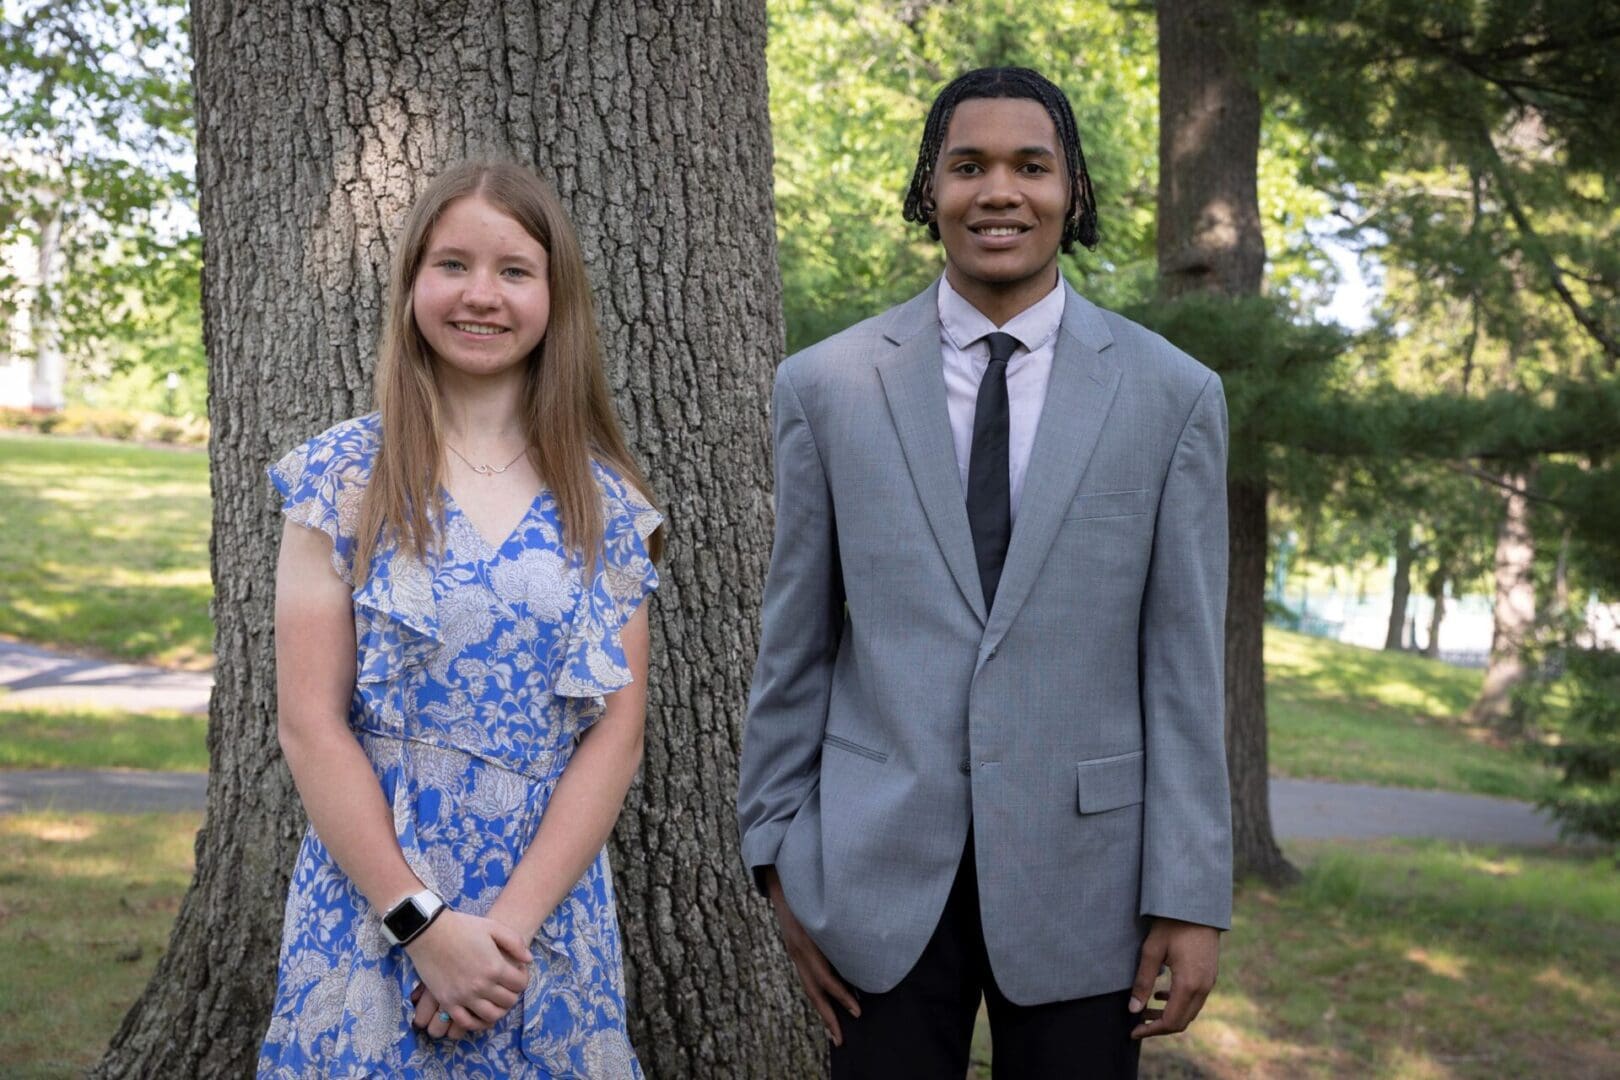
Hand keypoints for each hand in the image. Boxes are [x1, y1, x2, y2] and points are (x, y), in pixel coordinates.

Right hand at [405, 910, 531, 1036]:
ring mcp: (464, 997)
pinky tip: (480, 1014)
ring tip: (495, 1000)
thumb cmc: (462, 927)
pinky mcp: (448, 1002)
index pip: (520, 985)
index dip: (522, 979)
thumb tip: (528, 960)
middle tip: (506, 986)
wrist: (429, 932)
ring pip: (491, 1016)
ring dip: (498, 1010)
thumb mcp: (493, 927)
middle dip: (512, 994)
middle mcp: (482, 986)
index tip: (517, 973)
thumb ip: (515, 942)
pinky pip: (466, 1022)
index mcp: (495, 967)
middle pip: (508, 1002)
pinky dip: (477, 1023)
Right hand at [763, 866, 860, 1045]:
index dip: (842, 995)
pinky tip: (826, 1005)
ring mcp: (793, 951)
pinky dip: (817, 994)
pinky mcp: (795, 950)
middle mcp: (797, 950)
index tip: (858, 1011)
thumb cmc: (808, 884)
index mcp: (806, 942)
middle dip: (829, 1016)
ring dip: (822, 1011)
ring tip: (834, 1032)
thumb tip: (866, 937)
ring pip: (808, 987)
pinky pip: (806, 978)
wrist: (780, 875)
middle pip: (814, 991)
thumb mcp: (824, 901)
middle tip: (841, 1039)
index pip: (825, 978)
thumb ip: (841, 919)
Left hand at [1128, 917, 1218, 1039]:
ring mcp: (1209, 982)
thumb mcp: (1152, 950)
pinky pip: (1195, 999)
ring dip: (1168, 1015)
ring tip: (1145, 1007)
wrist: (1199, 907)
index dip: (1151, 1030)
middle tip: (1137, 1022)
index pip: (1171, 1021)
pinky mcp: (1210, 975)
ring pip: (1189, 1012)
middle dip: (1159, 1026)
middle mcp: (1203, 987)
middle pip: (1182, 1021)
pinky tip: (1160, 994)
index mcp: (1188, 984)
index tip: (1133, 1031)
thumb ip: (1143, 981)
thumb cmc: (1173, 924)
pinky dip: (1178, 1004)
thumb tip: (1133, 1009)